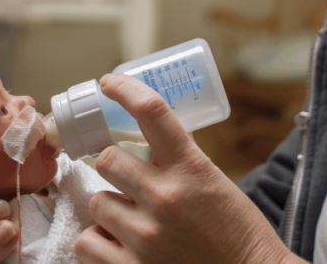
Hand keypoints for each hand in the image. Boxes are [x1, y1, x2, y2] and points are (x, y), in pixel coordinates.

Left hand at [74, 74, 304, 263]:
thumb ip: (181, 162)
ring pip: (97, 203)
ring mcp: (147, 236)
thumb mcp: (215, 183)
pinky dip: (98, 243)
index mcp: (192, 168)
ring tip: (133, 221)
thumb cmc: (237, 233)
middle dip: (114, 167)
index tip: (109, 82)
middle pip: (107, 159)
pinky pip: (88, 243)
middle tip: (126, 179)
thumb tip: (147, 139)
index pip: (152, 112)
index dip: (124, 89)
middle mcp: (166, 197)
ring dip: (110, 209)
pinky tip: (119, 245)